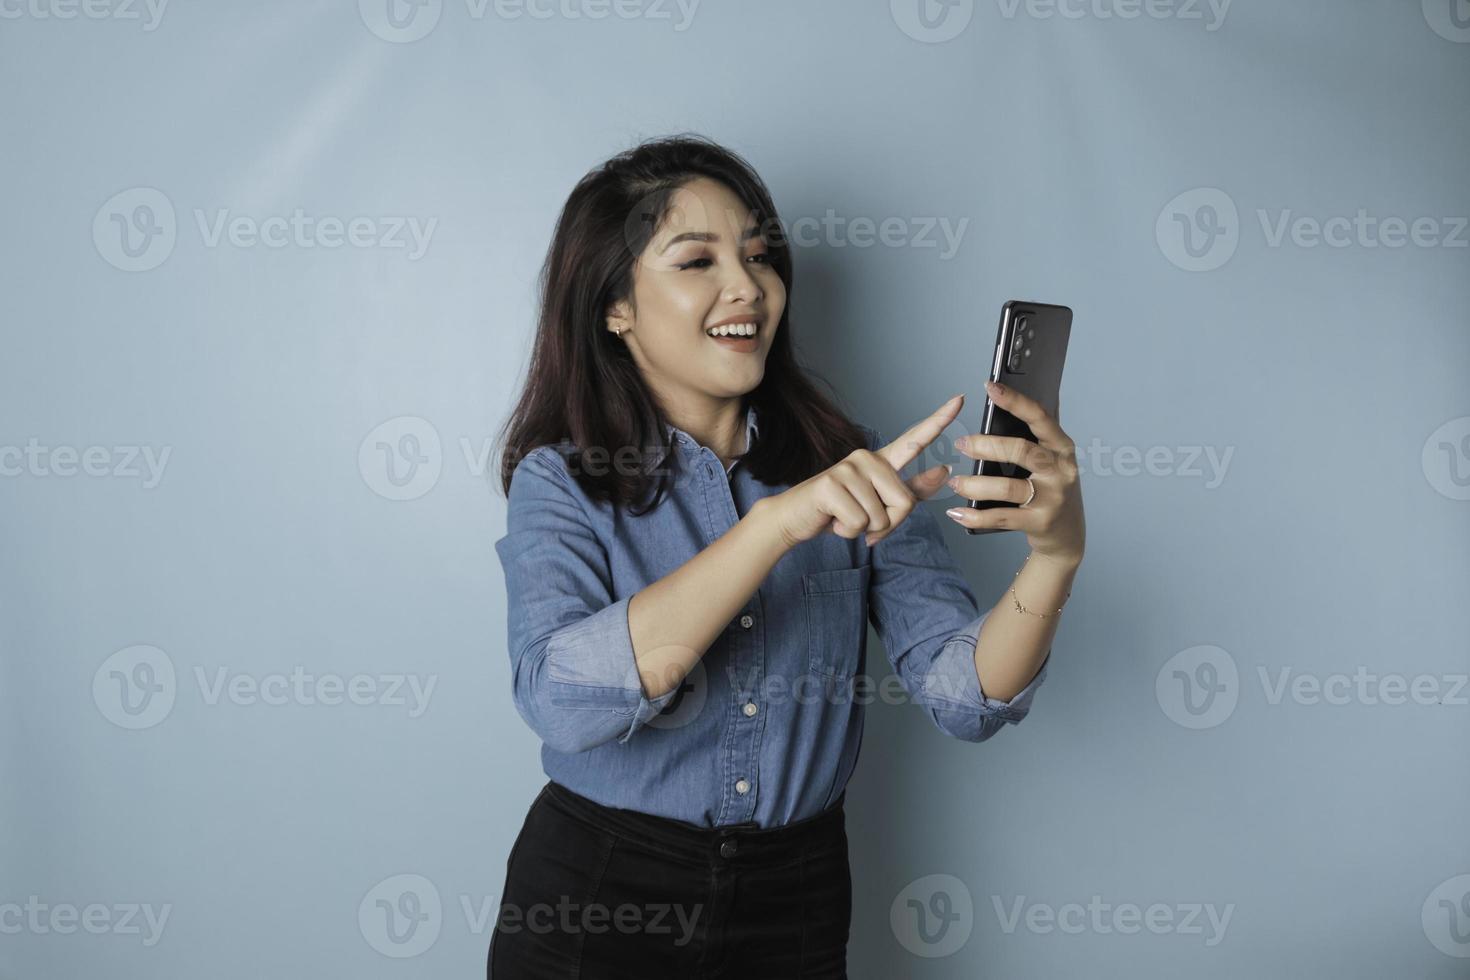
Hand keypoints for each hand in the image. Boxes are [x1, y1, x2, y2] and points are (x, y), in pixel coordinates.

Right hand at [766, 395, 962, 548]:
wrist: (794, 518)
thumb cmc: (839, 511)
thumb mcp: (879, 503)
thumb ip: (911, 490)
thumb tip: (944, 470)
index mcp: (881, 462)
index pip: (915, 439)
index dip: (940, 420)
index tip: (960, 399)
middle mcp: (867, 458)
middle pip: (905, 503)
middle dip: (887, 524)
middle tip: (860, 519)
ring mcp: (849, 468)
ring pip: (882, 517)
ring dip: (864, 529)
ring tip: (844, 517)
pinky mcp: (832, 484)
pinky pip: (860, 523)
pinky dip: (847, 532)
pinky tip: (833, 519)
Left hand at [944, 380, 1084, 564]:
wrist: (1067, 535)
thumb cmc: (1052, 489)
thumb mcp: (1051, 459)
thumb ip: (1038, 433)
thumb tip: (1024, 395)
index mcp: (1062, 447)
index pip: (1039, 417)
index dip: (1015, 401)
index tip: (990, 387)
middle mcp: (1061, 470)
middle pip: (1021, 450)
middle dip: (986, 446)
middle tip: (960, 444)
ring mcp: (1052, 498)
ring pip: (1007, 487)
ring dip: (975, 484)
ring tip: (955, 482)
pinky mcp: (1040, 523)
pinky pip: (1001, 517)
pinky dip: (975, 515)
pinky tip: (957, 512)